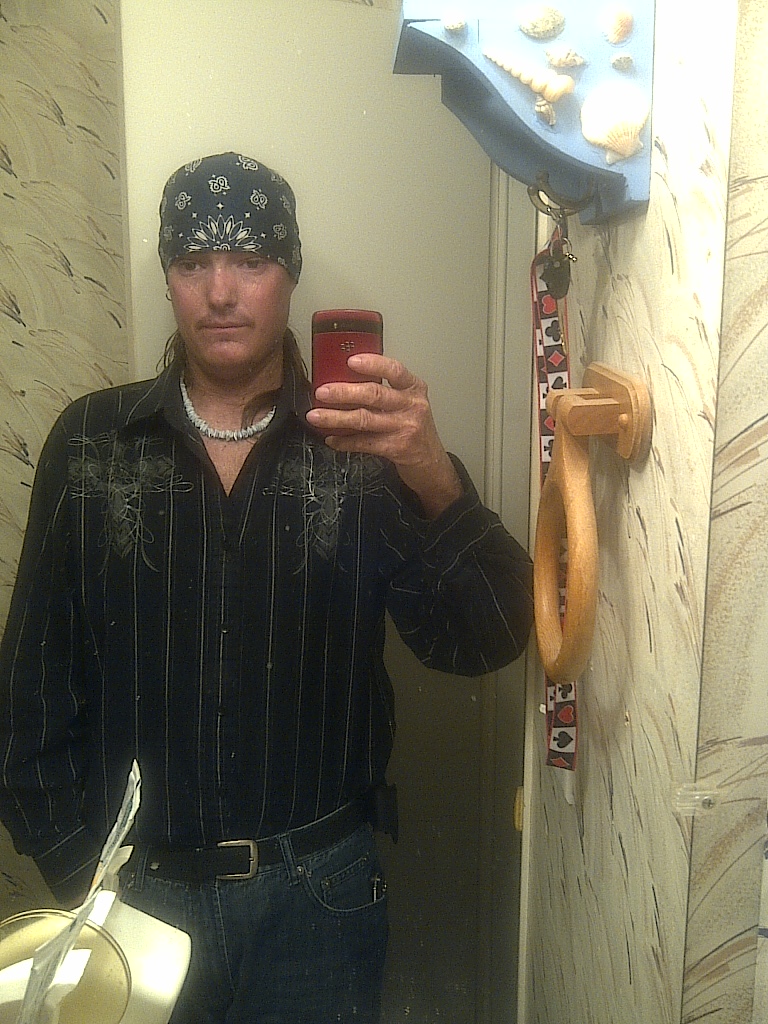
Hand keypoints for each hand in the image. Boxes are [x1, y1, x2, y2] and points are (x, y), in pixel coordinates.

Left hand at [305, 353, 462, 517]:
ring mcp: (405, 427)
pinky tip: (332, 439)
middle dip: (344, 392)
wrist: (431, 463)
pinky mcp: (396, 448)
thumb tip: (345, 381)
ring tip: (316, 416)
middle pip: (374, 394)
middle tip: (322, 392)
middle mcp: (412, 405)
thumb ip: (386, 391)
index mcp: (414, 388)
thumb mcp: (408, 404)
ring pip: (365, 419)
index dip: (372, 364)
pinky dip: (344, 441)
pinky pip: (364, 443)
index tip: (350, 361)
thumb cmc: (414, 428)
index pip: (394, 370)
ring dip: (336, 417)